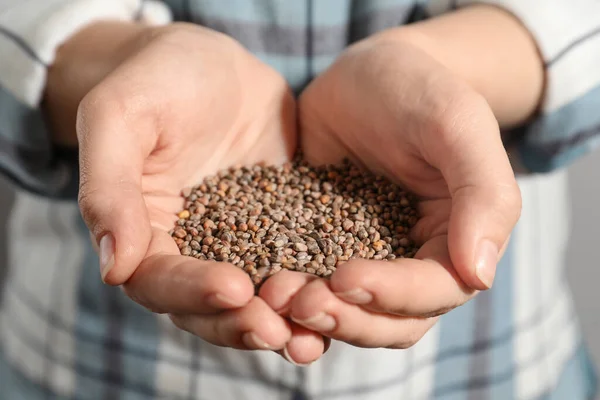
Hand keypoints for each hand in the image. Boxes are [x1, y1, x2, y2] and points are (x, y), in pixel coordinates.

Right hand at [74, 22, 323, 359]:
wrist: (210, 64)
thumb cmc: (155, 82)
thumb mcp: (119, 118)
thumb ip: (109, 189)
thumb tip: (113, 268)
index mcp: (144, 235)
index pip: (160, 281)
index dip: (193, 292)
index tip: (234, 288)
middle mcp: (192, 250)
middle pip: (211, 307)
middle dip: (244, 323)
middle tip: (280, 331)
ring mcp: (241, 243)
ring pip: (258, 297)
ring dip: (284, 321)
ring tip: (316, 336)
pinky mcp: (282, 226)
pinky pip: (298, 263)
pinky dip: (316, 285)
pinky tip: (345, 295)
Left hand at [259, 34, 520, 348]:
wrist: (365, 76)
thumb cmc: (418, 90)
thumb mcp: (456, 124)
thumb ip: (483, 194)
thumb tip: (481, 276)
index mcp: (456, 241)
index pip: (435, 290)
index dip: (393, 295)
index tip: (345, 278)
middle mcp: (411, 261)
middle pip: (389, 320)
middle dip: (347, 319)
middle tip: (301, 302)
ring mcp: (364, 258)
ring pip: (346, 312)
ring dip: (312, 317)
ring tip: (273, 298)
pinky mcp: (320, 247)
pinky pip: (307, 283)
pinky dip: (286, 298)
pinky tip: (258, 291)